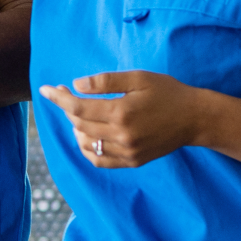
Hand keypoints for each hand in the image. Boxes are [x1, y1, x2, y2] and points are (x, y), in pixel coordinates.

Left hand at [38, 71, 197, 167]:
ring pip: (86, 143)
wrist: (194, 119)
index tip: (46, 89)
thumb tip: (76, 85)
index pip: (78, 107)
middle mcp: (122, 136)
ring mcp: (127, 152)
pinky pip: (99, 160)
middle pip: (79, 125)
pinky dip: (87, 148)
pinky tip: (87, 135)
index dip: (59, 97)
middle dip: (67, 108)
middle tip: (66, 93)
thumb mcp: (138, 78)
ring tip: (80, 113)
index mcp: (122, 112)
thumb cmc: (167, 92)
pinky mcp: (132, 162)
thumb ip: (106, 82)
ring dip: (76, 128)